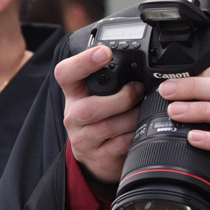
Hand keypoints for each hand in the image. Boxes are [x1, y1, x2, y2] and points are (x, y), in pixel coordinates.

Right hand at [59, 45, 143, 184]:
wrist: (97, 156)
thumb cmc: (103, 116)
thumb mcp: (101, 94)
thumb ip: (113, 79)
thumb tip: (142, 63)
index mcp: (74, 92)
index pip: (66, 73)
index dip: (83, 62)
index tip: (104, 52)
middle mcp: (74, 115)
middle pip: (88, 108)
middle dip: (121, 99)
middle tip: (138, 91)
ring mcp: (83, 138)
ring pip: (107, 127)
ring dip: (132, 118)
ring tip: (143, 111)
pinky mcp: (98, 156)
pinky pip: (120, 144)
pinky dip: (135, 135)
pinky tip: (140, 129)